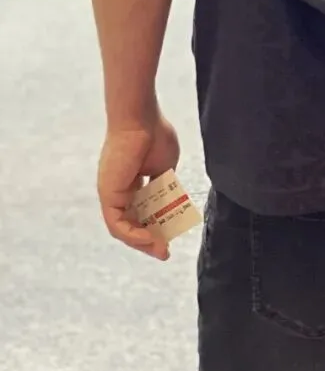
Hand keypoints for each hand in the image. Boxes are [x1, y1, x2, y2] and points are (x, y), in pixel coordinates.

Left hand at [97, 113, 180, 261]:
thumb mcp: (165, 167)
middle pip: (132, 222)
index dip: (155, 225)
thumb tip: (167, 202)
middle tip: (165, 252)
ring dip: (142, 241)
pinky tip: (151, 238)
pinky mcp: (108, 196)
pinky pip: (118, 224)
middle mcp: (118, 190)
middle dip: (149, 239)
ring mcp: (111, 194)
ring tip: (160, 249)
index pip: (140, 211)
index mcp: (131, 182)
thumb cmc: (154, 136)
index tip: (170, 236)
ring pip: (124, 227)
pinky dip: (134, 234)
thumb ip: (164, 186)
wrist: (140, 119)